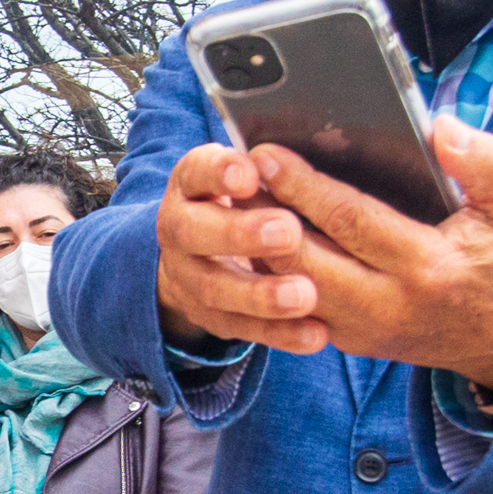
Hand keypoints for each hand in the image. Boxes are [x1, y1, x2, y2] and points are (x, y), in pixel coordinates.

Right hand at [154, 143, 333, 355]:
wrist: (195, 254)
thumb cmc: (239, 202)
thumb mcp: (242, 176)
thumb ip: (265, 169)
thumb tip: (293, 159)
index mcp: (190, 186)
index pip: (195, 172)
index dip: (219, 173)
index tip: (249, 175)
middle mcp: (178, 229)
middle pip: (194, 233)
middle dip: (239, 234)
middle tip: (288, 233)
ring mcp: (187, 276)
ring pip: (213, 288)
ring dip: (259, 294)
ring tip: (305, 295)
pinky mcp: (207, 316)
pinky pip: (239, 328)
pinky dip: (278, 333)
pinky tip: (314, 334)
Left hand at [249, 119, 492, 391]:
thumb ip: (484, 164)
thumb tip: (440, 127)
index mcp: (426, 266)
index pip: (349, 220)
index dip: (303, 187)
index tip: (269, 154)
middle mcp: (386, 304)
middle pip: (304, 259)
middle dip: (265, 214)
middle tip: (236, 172)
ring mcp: (361, 329)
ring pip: (288, 288)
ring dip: (257, 245)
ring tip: (239, 198)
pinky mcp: (347, 339)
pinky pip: (293, 305)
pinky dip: (270, 273)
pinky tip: (255, 236)